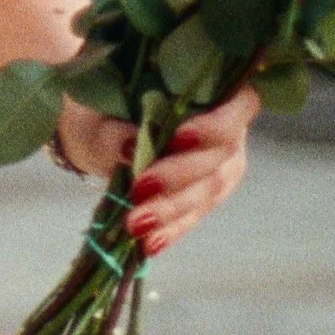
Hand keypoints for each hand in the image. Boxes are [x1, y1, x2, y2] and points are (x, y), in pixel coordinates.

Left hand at [58, 84, 257, 254]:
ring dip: (173, 211)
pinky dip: (171, 230)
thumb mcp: (98, 110)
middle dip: (180, 177)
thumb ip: (114, 126)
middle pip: (221, 156)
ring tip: (137, 225)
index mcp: (212, 90)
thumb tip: (131, 145)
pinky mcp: (205, 194)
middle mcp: (227, 128)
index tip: (178, 138)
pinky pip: (194, 216)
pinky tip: (150, 244)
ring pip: (210, 191)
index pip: (239, 104)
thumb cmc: (102, 108)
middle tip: (139, 189)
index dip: (215, 125)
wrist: (94, 131)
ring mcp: (221, 164)